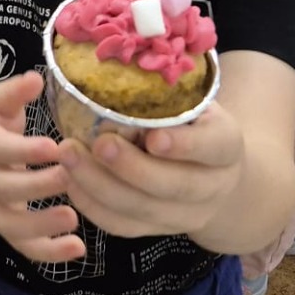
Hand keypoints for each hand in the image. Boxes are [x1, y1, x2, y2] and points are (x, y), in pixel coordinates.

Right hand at [0, 72, 83, 263]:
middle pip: (2, 189)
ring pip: (9, 225)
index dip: (22, 150)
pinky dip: (47, 253)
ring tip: (73, 219)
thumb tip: (35, 79)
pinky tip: (77, 249)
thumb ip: (15, 92)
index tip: (53, 147)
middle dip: (35, 186)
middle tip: (69, 177)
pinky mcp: (5, 227)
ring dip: (40, 226)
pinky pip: (21, 246)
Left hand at [60, 100, 245, 240]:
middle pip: (174, 187)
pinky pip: (122, 226)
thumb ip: (169, 92)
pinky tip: (68, 179)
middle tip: (99, 144)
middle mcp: (212, 188)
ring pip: (142, 210)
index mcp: (226, 147)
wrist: (213, 173)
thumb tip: (121, 64)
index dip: (185, 145)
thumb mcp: (195, 101)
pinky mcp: (156, 230)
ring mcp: (184, 215)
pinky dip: (92, 205)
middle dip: (132, 168)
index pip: (213, 147)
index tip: (154, 137)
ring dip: (100, 185)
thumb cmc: (193, 123)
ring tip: (68, 156)